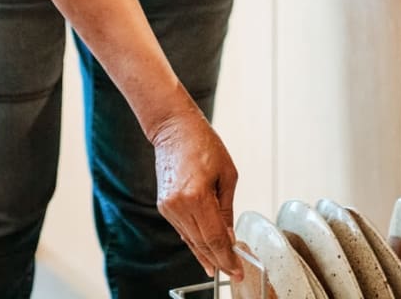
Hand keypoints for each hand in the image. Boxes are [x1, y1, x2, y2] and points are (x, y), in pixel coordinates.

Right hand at [152, 104, 242, 281]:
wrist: (174, 129)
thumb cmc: (203, 143)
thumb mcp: (227, 174)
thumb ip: (227, 209)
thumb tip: (229, 236)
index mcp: (197, 195)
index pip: (214, 238)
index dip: (227, 258)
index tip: (237, 270)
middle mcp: (179, 204)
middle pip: (202, 243)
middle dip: (218, 260)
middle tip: (233, 272)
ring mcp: (168, 206)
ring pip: (191, 240)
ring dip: (206, 254)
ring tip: (220, 266)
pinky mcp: (163, 206)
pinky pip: (182, 229)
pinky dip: (194, 240)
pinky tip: (204, 250)